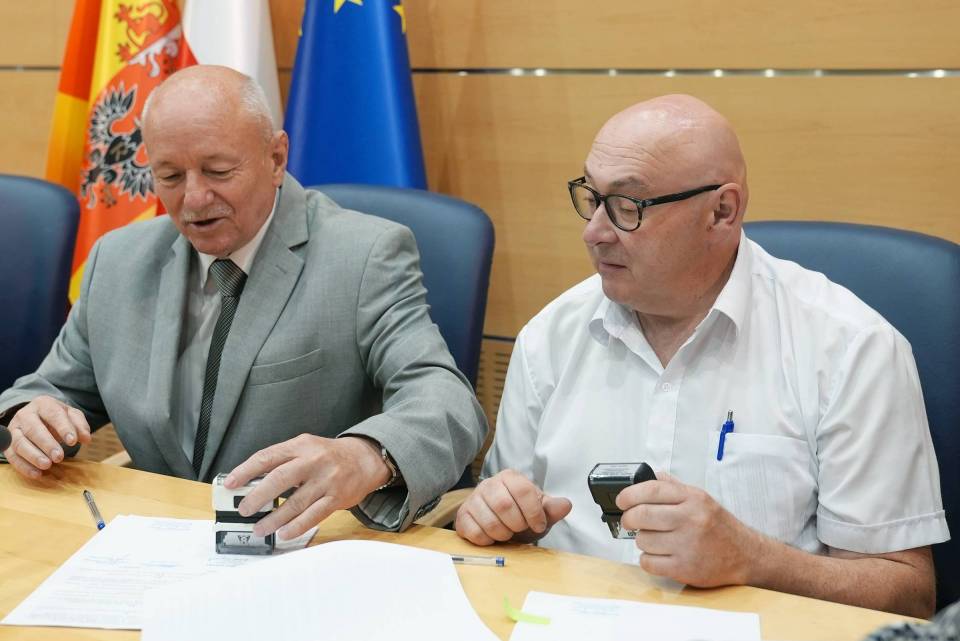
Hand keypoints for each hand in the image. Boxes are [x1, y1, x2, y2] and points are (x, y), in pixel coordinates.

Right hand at [3, 396, 92, 478]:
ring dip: (33, 456)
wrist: (39, 417)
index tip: (73, 441)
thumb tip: (86, 438)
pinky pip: (12, 456)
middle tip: (59, 457)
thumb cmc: (56, 418)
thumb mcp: (71, 416)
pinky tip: (37, 474)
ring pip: (19, 443)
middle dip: (47, 444)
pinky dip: (23, 466)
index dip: (63, 427)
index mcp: (43, 404)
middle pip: (33, 429)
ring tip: (47, 466)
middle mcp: (25, 415)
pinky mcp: (8, 444)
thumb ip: (80, 425)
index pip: (53, 414)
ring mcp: (14, 429)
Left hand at [224, 434, 389, 540]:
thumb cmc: (329, 456)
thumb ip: (283, 461)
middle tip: (244, 509)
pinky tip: (284, 533)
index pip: (268, 456)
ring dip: (275, 518)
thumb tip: (252, 484)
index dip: (246, 470)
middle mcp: (313, 461)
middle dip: (258, 496)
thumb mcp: (306, 448)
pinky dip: (297, 526)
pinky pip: (314, 515)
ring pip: (296, 502)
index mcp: (300, 446)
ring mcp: (326, 480)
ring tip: (260, 528)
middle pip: (280, 478)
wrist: (364, 459)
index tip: (230, 484)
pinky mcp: (336, 498)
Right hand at [455, 469, 571, 545]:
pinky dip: (488, 541)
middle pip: (505, 506)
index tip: (539, 525)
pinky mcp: (462, 516)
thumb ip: (552, 509)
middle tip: (520, 529)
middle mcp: (489, 484)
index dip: (534, 512)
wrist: (498, 522)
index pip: (523, 490)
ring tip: (507, 533)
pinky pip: (475, 533)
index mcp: (510, 477)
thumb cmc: (520, 515)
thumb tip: (566, 505)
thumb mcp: (539, 512)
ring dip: (503, 535)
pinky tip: (492, 537)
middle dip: (518, 525)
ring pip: (489, 522)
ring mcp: (473, 499)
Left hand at [617, 473, 760, 586]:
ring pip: (643, 540)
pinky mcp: (684, 568)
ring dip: (643, 540)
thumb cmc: (720, 527)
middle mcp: (690, 519)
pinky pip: (648, 562)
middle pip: (641, 515)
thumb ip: (675, 487)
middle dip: (628, 518)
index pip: (652, 490)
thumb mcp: (702, 499)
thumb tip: (653, 475)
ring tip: (656, 539)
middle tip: (630, 520)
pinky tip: (659, 555)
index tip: (621, 500)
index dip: (629, 494)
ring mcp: (687, 545)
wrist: (746, 555)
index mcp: (693, 499)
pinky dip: (648, 560)